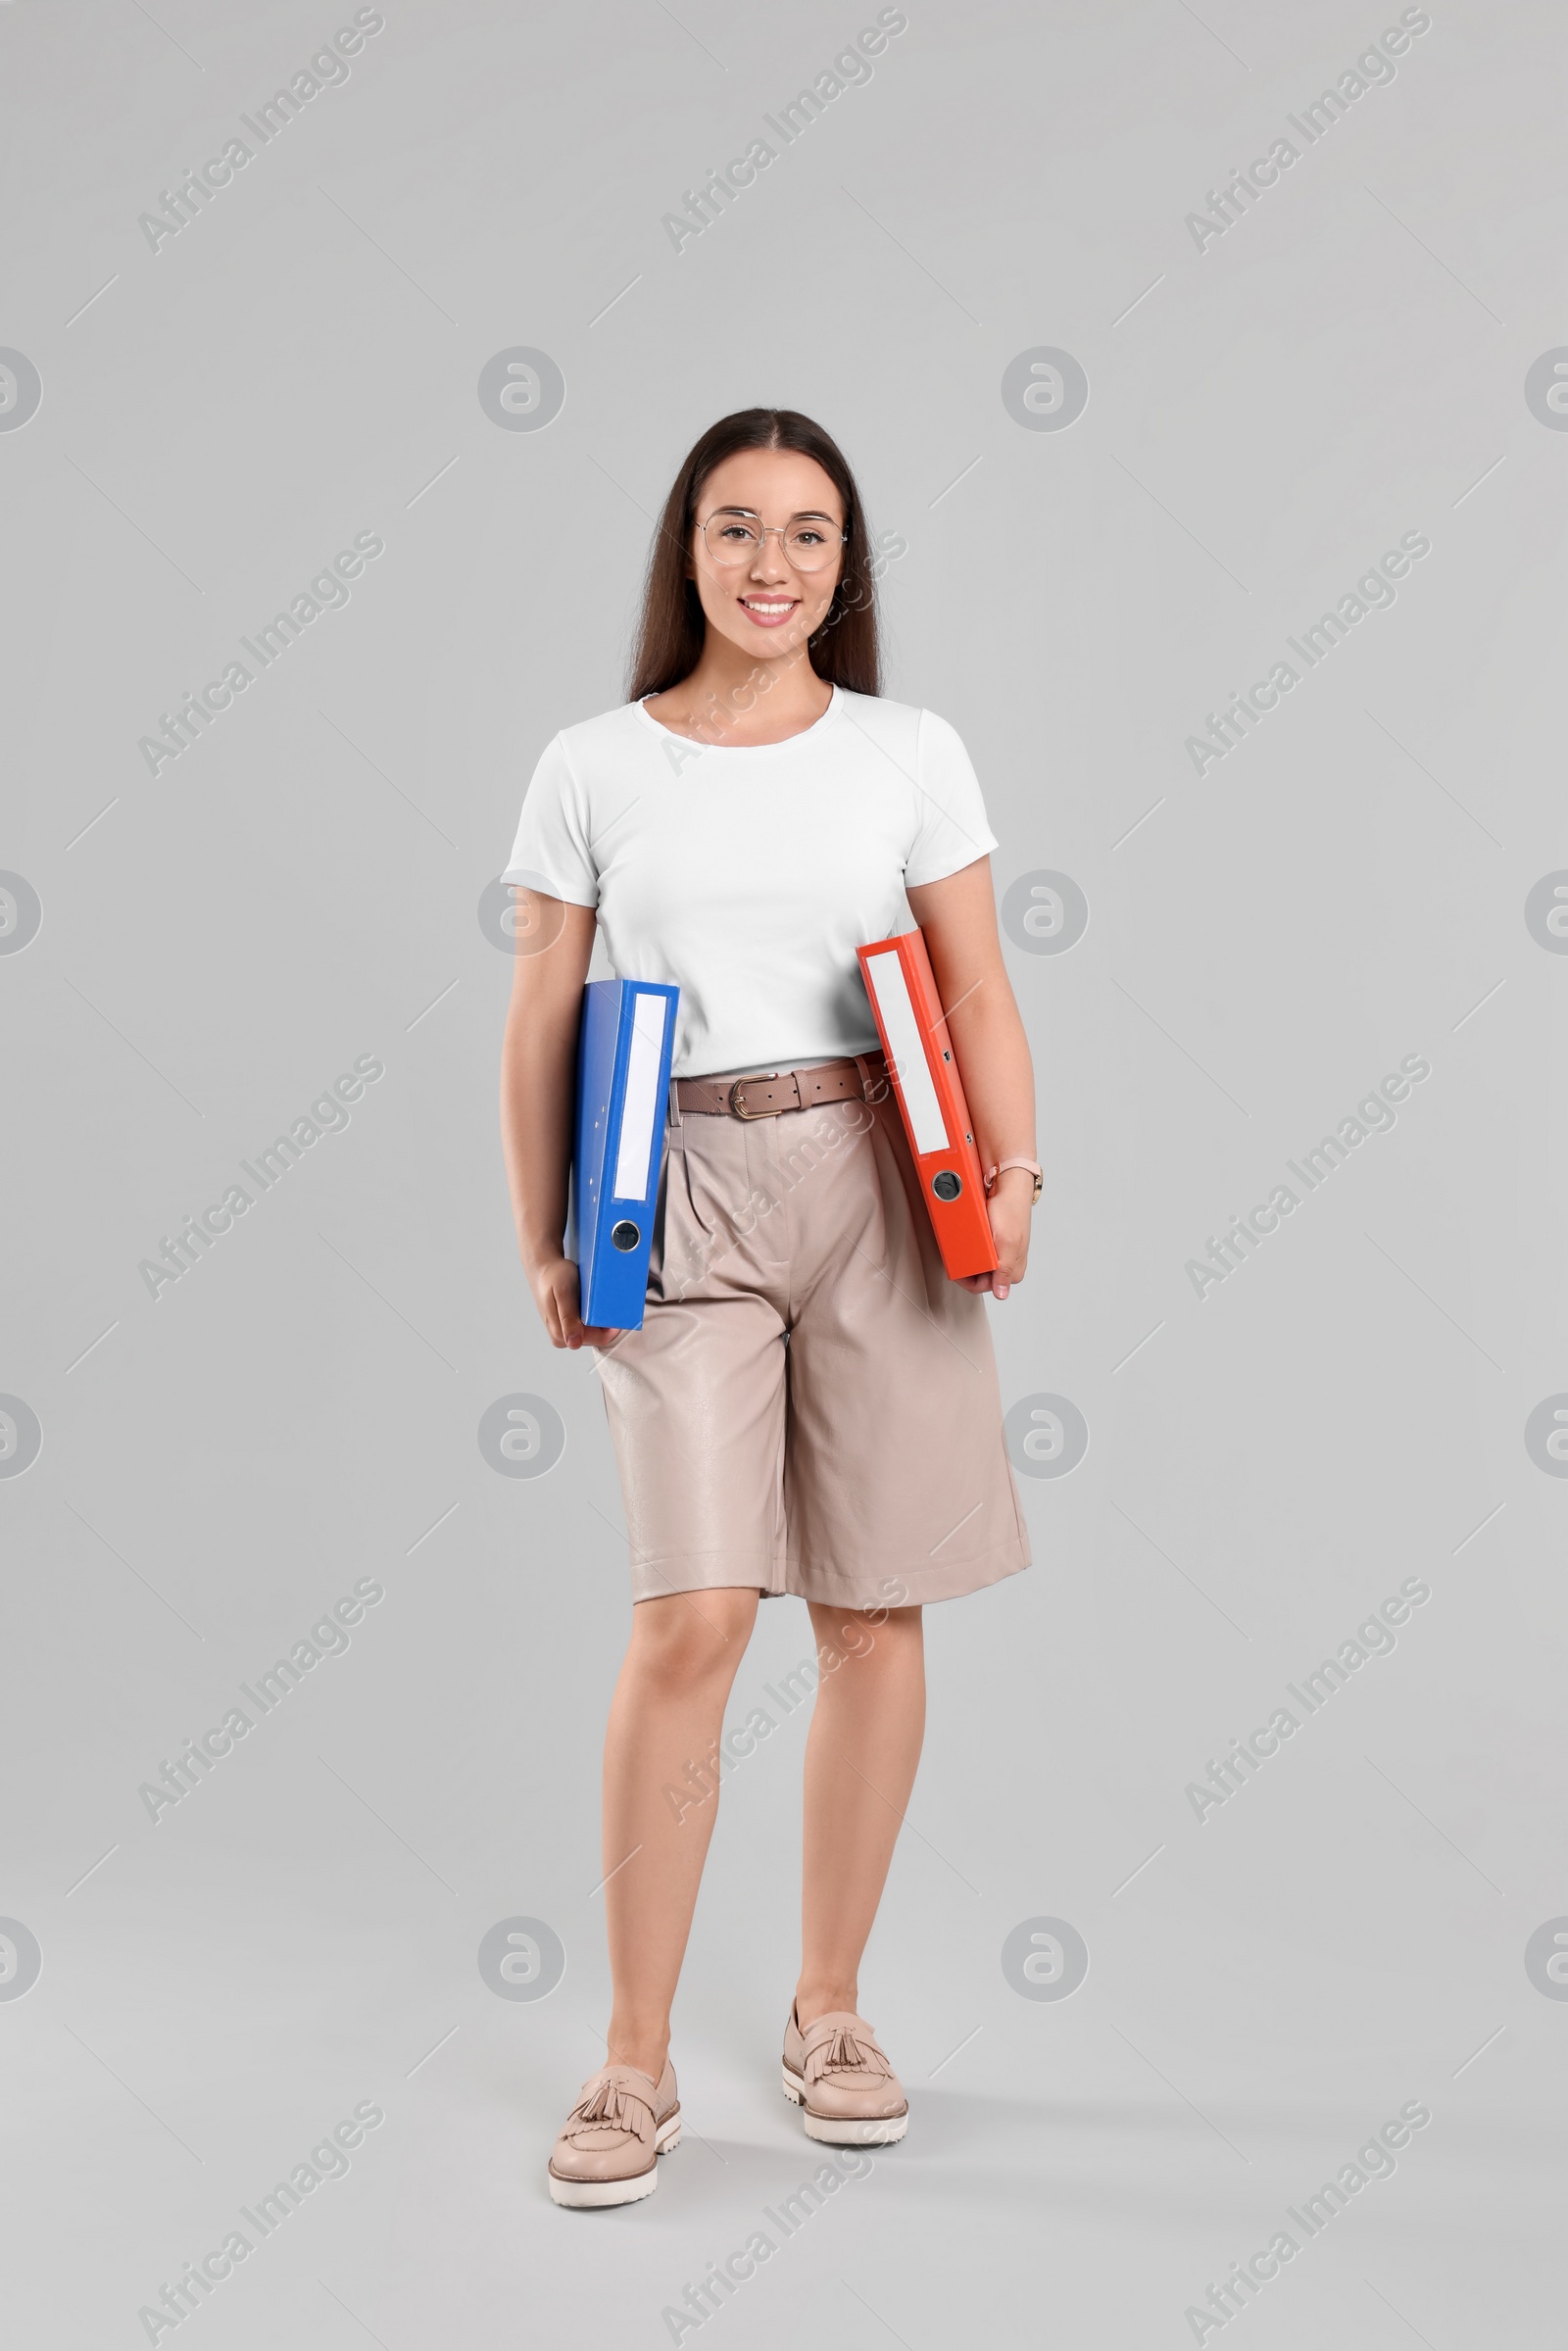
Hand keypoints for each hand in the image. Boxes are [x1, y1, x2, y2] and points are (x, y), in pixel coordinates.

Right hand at [528, 1252, 625, 1349]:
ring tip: (600, 1300)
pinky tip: (594, 1301)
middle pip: (597, 1336)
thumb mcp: (563, 1293)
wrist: (544, 1268)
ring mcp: (566, 1331)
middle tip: (610, 1301)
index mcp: (561, 1335)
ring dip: (601, 1317)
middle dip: (607, 1322)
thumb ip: (568, 1318)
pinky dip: (595, 1314)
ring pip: (594, 1331)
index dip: (612, 1327)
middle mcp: (563, 1337)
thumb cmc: (554, 1277)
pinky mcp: (569, 1324)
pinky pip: (589, 1324)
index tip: (619, 1311)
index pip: (598, 1339)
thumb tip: (573, 1343)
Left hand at [959, 1166, 1033, 1299]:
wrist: (1007, 1184)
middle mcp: (1008, 1264)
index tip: (955, 1269)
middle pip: (980, 1277)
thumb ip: (1004, 1271)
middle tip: (956, 1255)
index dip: (968, 1281)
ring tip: (960, 1245)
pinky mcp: (994, 1240)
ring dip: (967, 1258)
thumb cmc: (1010, 1211)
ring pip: (978, 1264)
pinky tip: (964, 1239)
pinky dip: (969, 1247)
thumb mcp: (1007, 1243)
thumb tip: (1002, 1294)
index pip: (985, 1287)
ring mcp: (1001, 1252)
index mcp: (1013, 1270)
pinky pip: (978, 1250)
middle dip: (967, 1268)